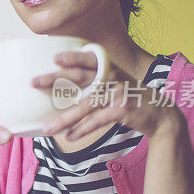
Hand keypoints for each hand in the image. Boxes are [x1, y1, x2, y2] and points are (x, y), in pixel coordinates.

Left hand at [31, 51, 180, 139]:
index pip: (88, 59)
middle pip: (79, 76)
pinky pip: (97, 121)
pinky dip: (82, 129)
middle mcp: (112, 77)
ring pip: (85, 105)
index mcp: (108, 67)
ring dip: (64, 118)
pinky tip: (69, 136)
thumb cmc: (128, 96)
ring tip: (46, 128)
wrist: (160, 113)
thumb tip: (59, 81)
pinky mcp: (123, 110)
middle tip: (33, 82)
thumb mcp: (112, 82)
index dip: (72, 57)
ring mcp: (118, 93)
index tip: (54, 58)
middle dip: (54, 79)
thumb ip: (92, 78)